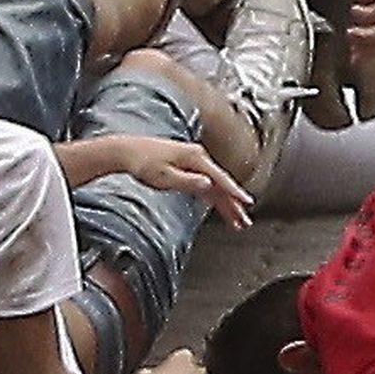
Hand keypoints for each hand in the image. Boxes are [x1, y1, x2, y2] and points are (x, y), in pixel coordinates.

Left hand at [109, 134, 253, 230]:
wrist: (127, 152)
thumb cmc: (143, 163)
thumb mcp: (164, 177)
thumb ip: (188, 181)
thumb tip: (208, 183)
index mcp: (195, 158)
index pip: (220, 178)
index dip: (235, 192)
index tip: (247, 203)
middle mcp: (197, 157)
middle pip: (221, 183)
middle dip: (233, 203)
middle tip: (244, 221)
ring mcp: (192, 161)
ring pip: (215, 184)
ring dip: (226, 202)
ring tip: (236, 221)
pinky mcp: (186, 166)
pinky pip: (206, 183)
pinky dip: (214, 196)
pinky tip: (220, 207)